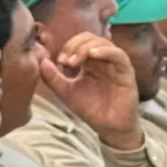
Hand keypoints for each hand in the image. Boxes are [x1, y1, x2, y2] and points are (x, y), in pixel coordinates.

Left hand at [40, 33, 141, 150]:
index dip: (68, 47)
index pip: (79, 42)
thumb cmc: (91, 109)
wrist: (108, 127)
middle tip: (66, 61)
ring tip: (75, 61)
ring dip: (86, 48)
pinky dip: (105, 51)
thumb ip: (53, 78)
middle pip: (89, 39)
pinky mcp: (126, 71)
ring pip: (103, 43)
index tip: (59, 62)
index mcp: (90, 62)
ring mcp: (115, 64)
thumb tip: (40, 61)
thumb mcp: (67, 92)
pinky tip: (93, 55)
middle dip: (75, 46)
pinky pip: (118, 54)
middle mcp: (103, 59)